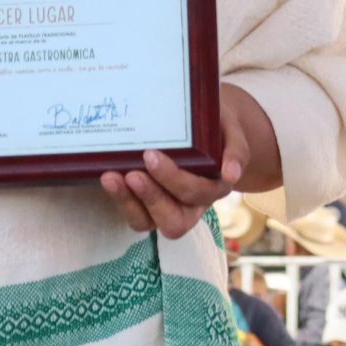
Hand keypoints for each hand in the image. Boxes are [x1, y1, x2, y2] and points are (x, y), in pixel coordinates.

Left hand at [99, 88, 252, 237]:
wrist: (202, 121)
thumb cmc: (216, 124)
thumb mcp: (230, 128)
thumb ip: (236, 149)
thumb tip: (232, 174)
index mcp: (216, 187)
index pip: (197, 193)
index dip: (174, 179)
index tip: (151, 155)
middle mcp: (194, 206)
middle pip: (175, 220)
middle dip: (152, 197)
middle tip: (132, 172)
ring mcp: (169, 208)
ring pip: (150, 224)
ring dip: (129, 203)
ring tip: (111, 178)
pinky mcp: (148, 207)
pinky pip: (135, 216)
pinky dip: (121, 200)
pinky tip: (109, 178)